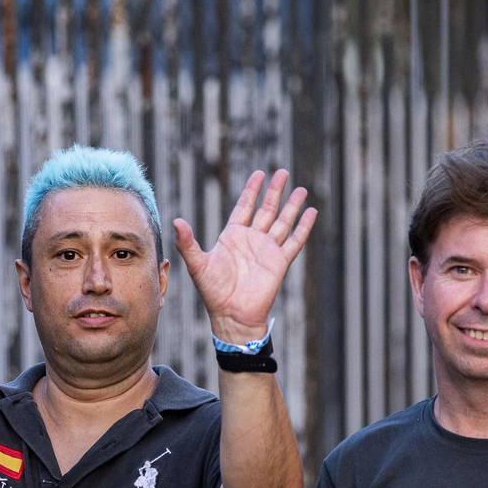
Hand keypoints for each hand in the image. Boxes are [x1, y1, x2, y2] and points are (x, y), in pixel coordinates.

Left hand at [173, 170, 316, 341]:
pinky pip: (294, 241)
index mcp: (233, 236)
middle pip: (266, 209)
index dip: (252, 190)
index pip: (244, 206)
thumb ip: (188, 242)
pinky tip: (311, 212)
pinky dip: (303, 227)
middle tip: (283, 172)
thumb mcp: (198, 264)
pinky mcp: (279, 262)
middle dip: (275, 191)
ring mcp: (267, 250)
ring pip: (283, 222)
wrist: (232, 315)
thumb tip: (176, 221)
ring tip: (301, 189)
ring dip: (292, 206)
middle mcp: (252, 240)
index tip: (259, 174)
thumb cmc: (213, 292)